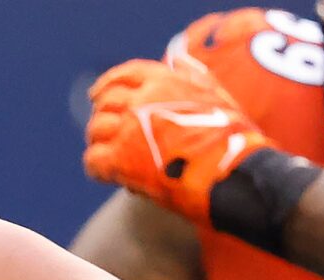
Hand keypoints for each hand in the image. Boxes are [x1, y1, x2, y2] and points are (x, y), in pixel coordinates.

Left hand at [84, 58, 269, 227]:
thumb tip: (177, 61)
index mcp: (165, 81)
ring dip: (99, 142)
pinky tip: (108, 174)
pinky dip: (96, 167)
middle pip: (106, 103)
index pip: (126, 75)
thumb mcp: (216, 92)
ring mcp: (129, 129)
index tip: (96, 95)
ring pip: (97, 129)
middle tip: (104, 131)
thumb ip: (191, 76)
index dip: (107, 84)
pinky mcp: (121, 159)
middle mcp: (143, 100)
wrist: (230, 169)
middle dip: (102, 116)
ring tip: (109, 153)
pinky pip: (93, 159)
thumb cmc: (230, 136)